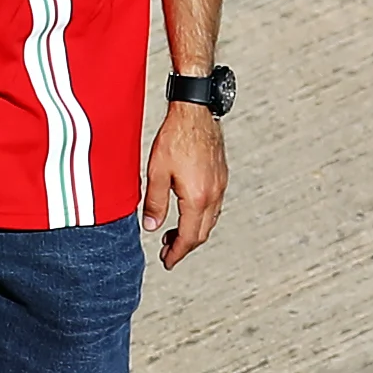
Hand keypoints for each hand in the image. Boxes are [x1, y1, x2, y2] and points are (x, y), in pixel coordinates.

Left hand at [143, 102, 227, 267]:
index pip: (190, 237)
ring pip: (210, 220)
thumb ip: (154, 203)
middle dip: (184, 246)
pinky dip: (200, 217)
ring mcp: (220, 185)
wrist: (196, 111)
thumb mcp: (156, 172)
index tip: (167, 261)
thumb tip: (151, 226)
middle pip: (202, 232)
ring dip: (193, 231)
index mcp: (198, 197)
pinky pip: (214, 206)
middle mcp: (214, 194)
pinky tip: (187, 212)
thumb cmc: (175, 137)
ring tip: (173, 234)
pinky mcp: (221, 176)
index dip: (177, 253)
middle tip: (167, 252)